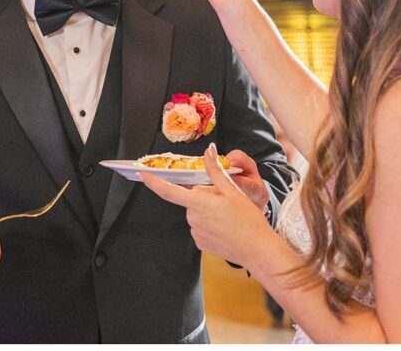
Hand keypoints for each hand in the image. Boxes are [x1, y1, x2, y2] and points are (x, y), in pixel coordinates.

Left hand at [141, 143, 274, 267]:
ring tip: (228, 217)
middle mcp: (193, 218)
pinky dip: (210, 223)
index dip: (153, 182)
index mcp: (199, 203)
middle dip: (204, 196)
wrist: (257, 250)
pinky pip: (200, 226)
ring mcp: (196, 232)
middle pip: (191, 199)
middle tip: (225, 201)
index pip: (169, 192)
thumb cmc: (248, 220)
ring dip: (207, 210)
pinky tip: (225, 227)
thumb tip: (208, 151)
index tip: (143, 174)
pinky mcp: (200, 243)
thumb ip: (216, 171)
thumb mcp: (233, 191)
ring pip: (196, 213)